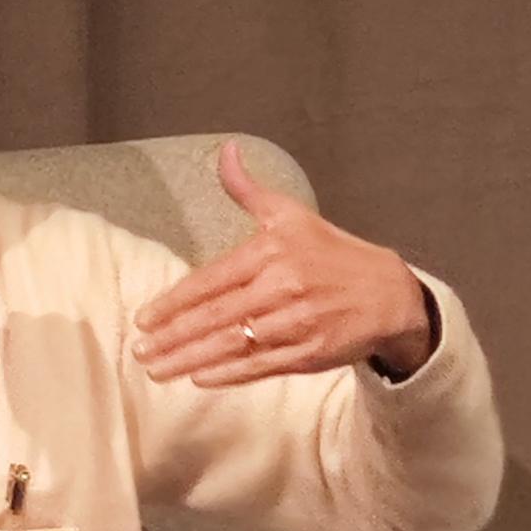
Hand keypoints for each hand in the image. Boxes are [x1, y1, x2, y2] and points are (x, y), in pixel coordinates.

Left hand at [131, 140, 432, 386]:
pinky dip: (229, 374)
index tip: (144, 319)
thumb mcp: (292, 215)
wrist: (390, 294)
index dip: (174, 303)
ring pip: (233, 346)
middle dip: (173, 337)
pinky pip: (261, 366)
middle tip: (139, 351)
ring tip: (157, 369)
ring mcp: (296, 324)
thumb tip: (226, 151)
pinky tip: (200, 379)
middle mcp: (282, 289)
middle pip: (216, 318)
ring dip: (191, 360)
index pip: (210, 282)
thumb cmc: (332, 254)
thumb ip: (249, 190)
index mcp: (271, 253)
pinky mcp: (311, 354)